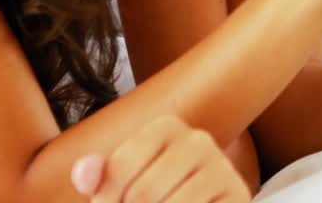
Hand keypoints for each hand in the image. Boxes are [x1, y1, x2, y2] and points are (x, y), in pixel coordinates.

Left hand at [71, 115, 249, 202]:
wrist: (200, 202)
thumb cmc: (152, 197)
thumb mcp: (120, 184)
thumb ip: (96, 176)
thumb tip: (84, 175)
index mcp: (167, 127)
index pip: (120, 168)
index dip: (106, 200)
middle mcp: (198, 140)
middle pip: (142, 194)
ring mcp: (222, 169)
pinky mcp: (238, 195)